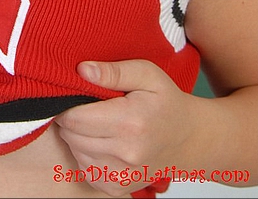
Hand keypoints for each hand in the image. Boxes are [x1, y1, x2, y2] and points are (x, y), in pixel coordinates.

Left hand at [55, 59, 201, 195]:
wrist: (190, 139)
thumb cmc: (167, 102)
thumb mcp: (146, 74)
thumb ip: (114, 71)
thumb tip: (82, 70)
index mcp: (131, 122)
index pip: (76, 118)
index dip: (67, 104)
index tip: (75, 94)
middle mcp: (126, 153)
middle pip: (72, 136)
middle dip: (71, 119)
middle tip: (86, 107)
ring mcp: (123, 176)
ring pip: (76, 153)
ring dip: (78, 137)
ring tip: (97, 123)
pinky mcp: (118, 189)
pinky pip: (86, 170)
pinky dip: (86, 155)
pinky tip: (102, 142)